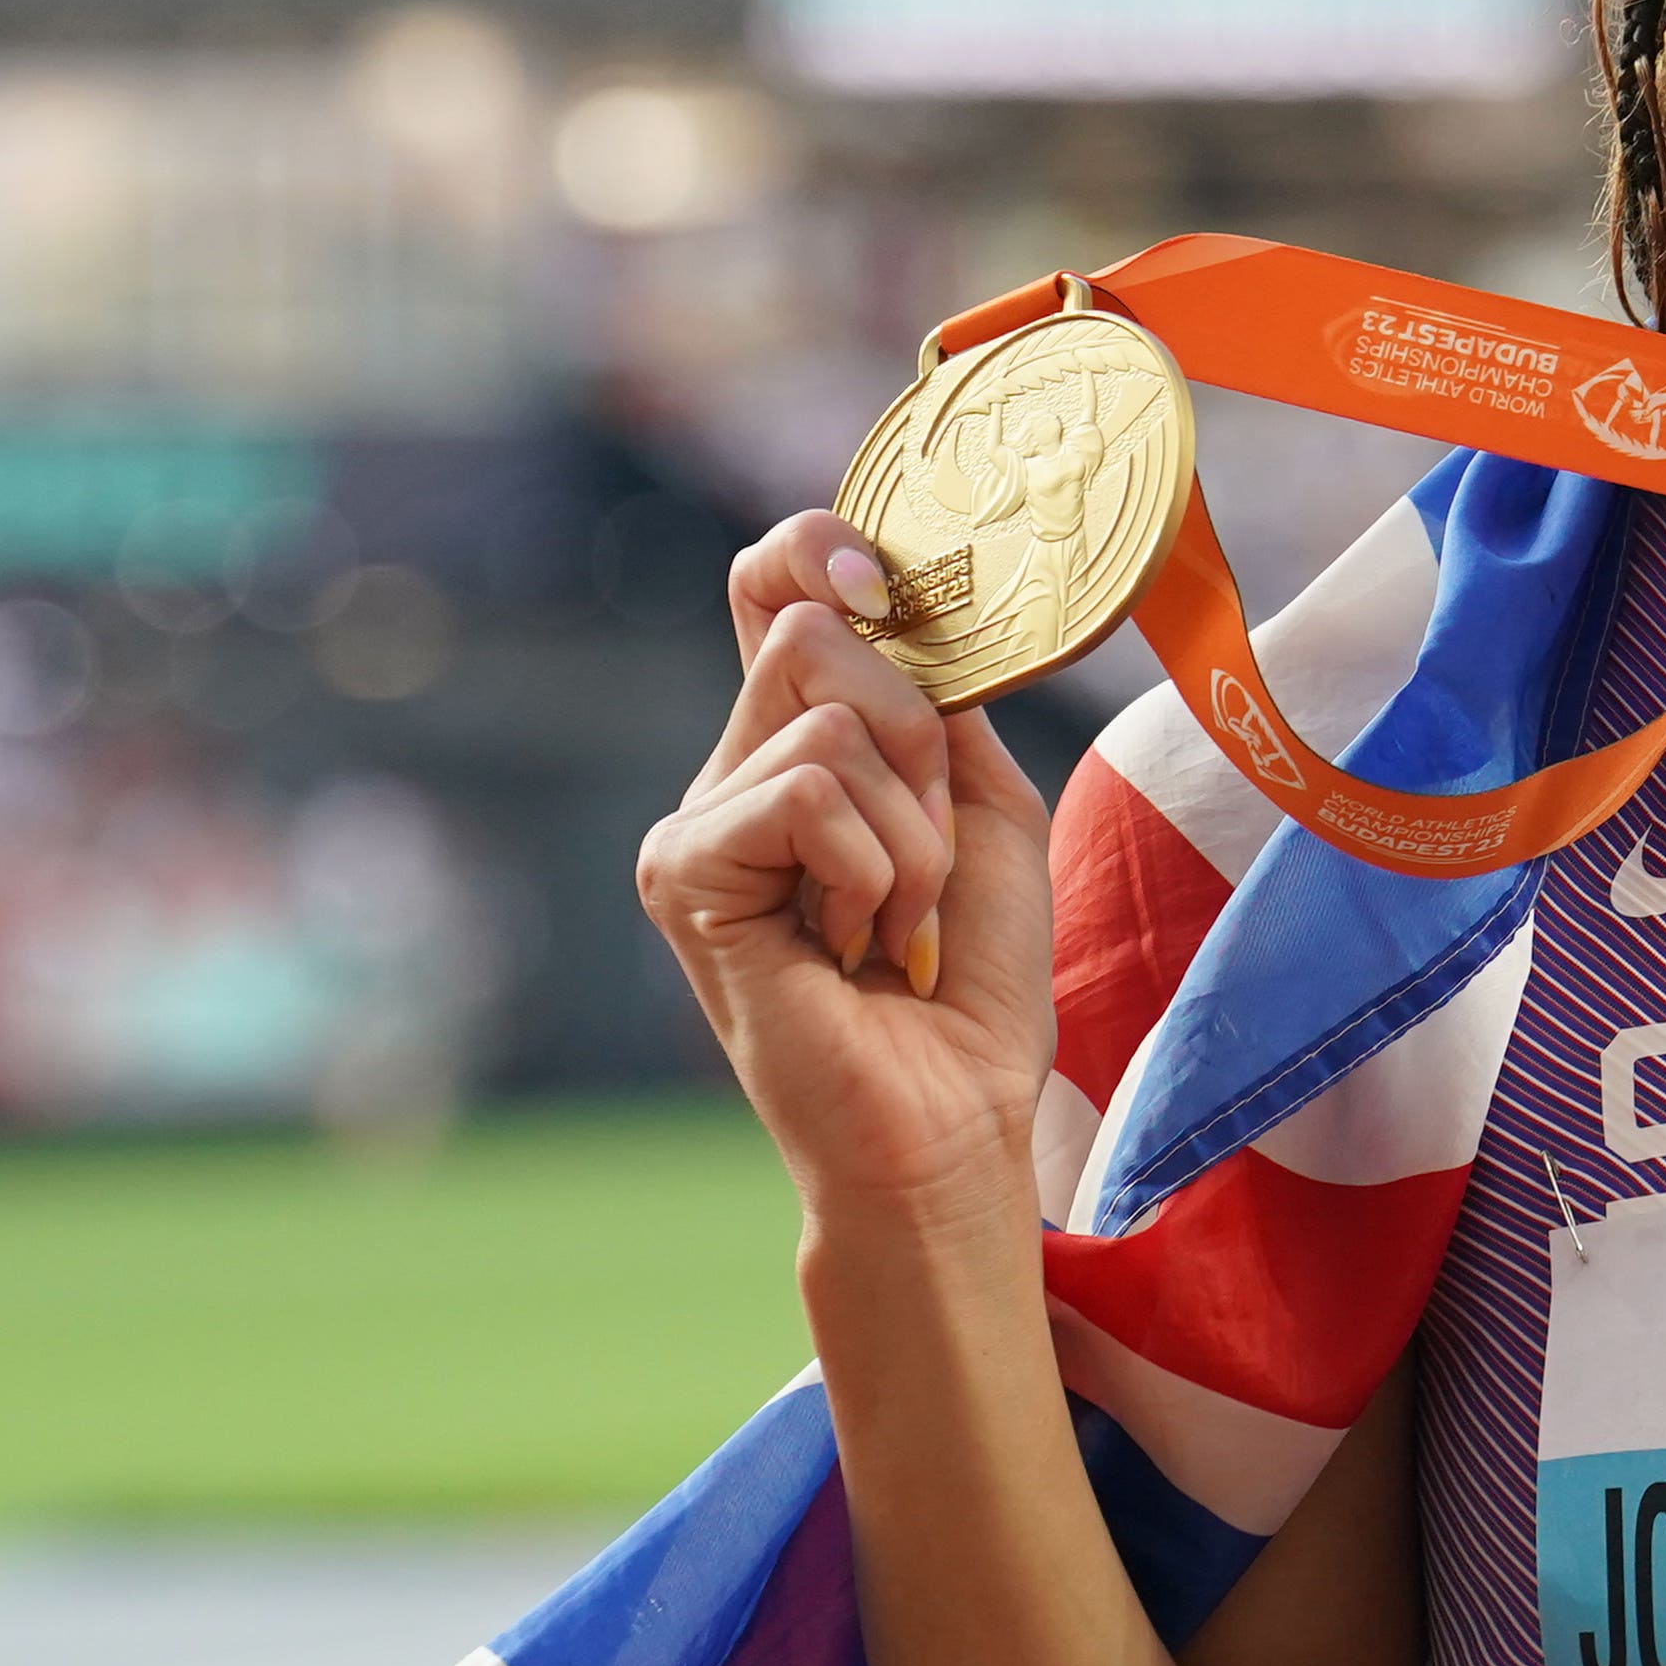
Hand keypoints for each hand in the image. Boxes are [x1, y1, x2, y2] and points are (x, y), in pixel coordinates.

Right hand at [638, 511, 1058, 1232]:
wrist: (951, 1116)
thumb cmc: (971, 979)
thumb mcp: (984, 809)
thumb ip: (939, 701)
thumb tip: (894, 607)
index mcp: (800, 744)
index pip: (772, 585)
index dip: (820, 549)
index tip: (884, 582)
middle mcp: (732, 770)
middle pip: (812, 632)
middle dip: (917, 738)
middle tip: (925, 855)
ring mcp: (695, 822)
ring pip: (824, 716)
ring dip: (908, 827)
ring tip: (895, 920)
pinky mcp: (681, 872)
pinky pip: (806, 791)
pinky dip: (871, 866)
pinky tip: (855, 944)